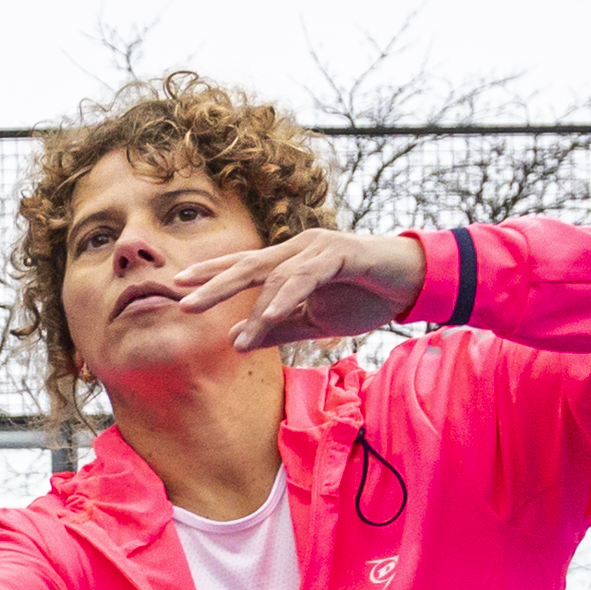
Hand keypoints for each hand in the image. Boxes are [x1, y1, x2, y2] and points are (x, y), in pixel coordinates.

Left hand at [170, 230, 427, 351]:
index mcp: (288, 263)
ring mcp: (318, 247)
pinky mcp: (340, 253)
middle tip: (179, 300)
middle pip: (247, 266)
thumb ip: (276, 329)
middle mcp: (298, 249)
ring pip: (273, 275)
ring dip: (249, 306)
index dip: (210, 277)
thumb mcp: (313, 322)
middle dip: (212, 284)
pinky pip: (305, 277)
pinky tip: (268, 315)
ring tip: (227, 332)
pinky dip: (286, 297)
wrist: (413, 283)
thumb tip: (235, 341)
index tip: (177, 291)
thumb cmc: (364, 296)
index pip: (241, 268)